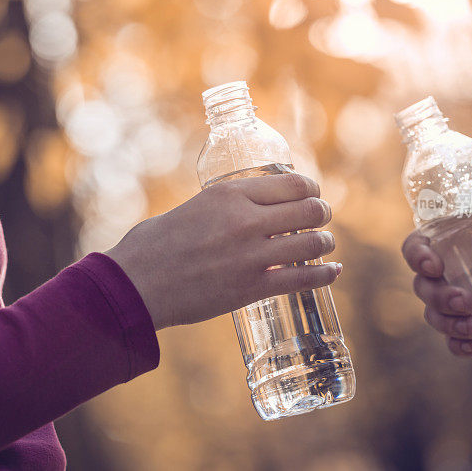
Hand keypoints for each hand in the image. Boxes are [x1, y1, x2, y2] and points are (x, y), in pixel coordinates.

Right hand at [106, 173, 340, 329]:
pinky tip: (333, 271)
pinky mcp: (252, 287)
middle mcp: (246, 219)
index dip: (311, 189)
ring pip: (311, 243)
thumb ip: (225, 207)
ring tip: (325, 245)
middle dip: (321, 213)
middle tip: (321, 219)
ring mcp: (252, 255)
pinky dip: (325, 274)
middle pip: (308, 210)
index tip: (313, 195)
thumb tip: (248, 211)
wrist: (137, 283)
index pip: (292, 184)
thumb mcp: (194, 207)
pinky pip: (302, 278)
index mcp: (230, 193)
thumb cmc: (156, 244)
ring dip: (324, 243)